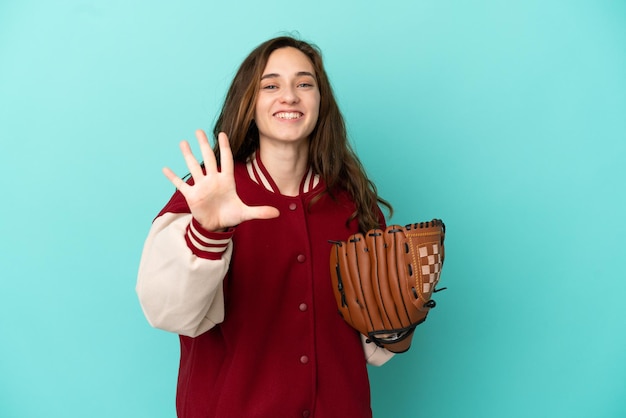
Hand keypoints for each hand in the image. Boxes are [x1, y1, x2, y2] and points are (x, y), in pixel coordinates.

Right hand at [163, 130, 279, 230]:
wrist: (216, 225)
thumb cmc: (230, 215)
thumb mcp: (245, 213)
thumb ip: (260, 212)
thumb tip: (278, 213)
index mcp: (226, 181)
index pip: (226, 160)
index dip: (225, 147)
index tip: (222, 133)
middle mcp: (213, 180)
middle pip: (208, 158)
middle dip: (204, 145)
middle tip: (199, 131)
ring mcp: (201, 186)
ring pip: (193, 167)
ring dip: (187, 155)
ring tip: (183, 142)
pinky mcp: (192, 196)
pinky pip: (181, 185)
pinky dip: (173, 177)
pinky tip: (165, 168)